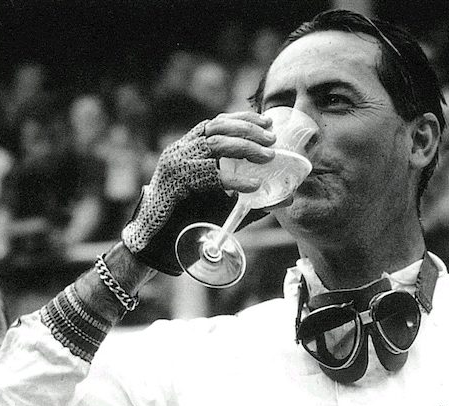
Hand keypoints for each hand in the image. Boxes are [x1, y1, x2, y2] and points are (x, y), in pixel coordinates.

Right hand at [121, 112, 275, 274]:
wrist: (160, 242)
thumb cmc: (191, 221)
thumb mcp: (226, 204)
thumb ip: (253, 199)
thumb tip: (287, 198)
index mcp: (188, 149)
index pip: (215, 123)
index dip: (242, 119)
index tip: (266, 122)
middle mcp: (181, 150)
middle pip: (217, 128)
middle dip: (248, 131)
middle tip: (272, 140)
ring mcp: (176, 164)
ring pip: (214, 144)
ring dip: (245, 147)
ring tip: (267, 157)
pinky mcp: (175, 182)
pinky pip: (209, 175)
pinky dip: (234, 179)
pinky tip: (252, 184)